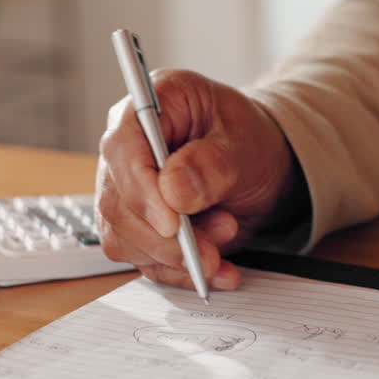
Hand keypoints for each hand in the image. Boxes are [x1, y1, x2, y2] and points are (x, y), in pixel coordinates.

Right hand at [96, 70, 301, 289]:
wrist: (260, 166)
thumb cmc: (249, 141)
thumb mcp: (245, 143)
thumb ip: (212, 164)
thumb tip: (174, 190)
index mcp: (152, 107)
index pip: (122, 148)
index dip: (140, 190)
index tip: (171, 223)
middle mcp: (128, 149)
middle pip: (117, 202)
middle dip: (165, 237)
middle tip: (210, 250)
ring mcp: (126, 190)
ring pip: (126, 238)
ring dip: (176, 255)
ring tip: (225, 242)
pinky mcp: (136, 226)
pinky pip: (146, 260)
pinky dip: (182, 272)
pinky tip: (218, 270)